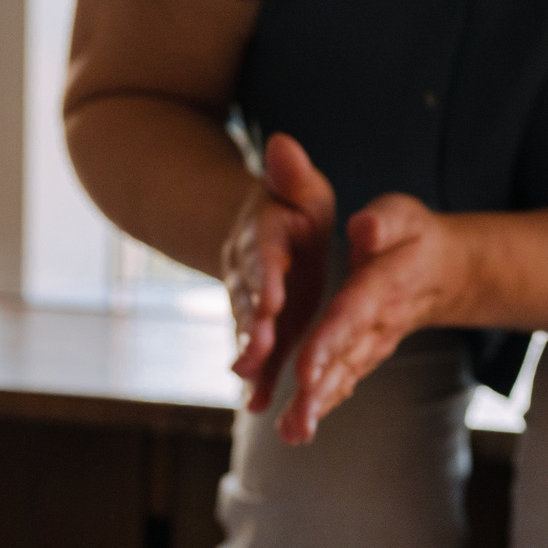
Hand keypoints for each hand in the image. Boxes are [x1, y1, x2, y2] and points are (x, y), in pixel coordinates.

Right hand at [223, 133, 334, 411]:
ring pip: (247, 329)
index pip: (264, 254)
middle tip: (258, 350)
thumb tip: (282, 142)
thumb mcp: (301, 187)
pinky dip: (256, 378)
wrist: (264, 231)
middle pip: (249, 299)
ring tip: (250, 379)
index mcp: (265, 234)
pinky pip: (256, 352)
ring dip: (249, 353)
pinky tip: (257, 405)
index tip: (273, 299)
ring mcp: (252, 302)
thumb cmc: (293, 206)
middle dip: (252, 325)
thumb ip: (292, 173)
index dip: (266, 277)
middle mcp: (249, 271)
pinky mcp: (261, 326)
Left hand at [280, 192, 468, 443]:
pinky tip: (297, 430)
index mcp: (381, 285)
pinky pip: (344, 382)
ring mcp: (374, 344)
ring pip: (344, 378)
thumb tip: (362, 228)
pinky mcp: (367, 355)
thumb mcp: (402, 214)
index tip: (304, 373)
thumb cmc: (414, 236)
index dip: (328, 344)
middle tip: (296, 423)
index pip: (351, 317)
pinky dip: (322, 406)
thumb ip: (383, 221)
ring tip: (292, 435)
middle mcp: (377, 323)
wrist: (445, 271)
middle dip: (320, 391)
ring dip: (317, 407)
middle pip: (345, 359)